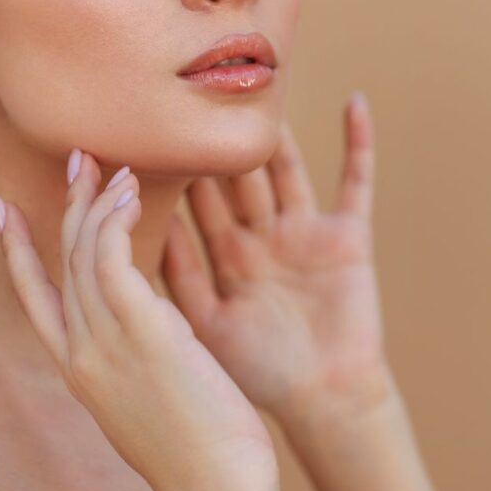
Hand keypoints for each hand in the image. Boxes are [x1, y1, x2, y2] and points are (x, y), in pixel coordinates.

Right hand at [0, 150, 277, 490]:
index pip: (34, 299)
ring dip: (95, 202)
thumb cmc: (196, 453)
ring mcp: (105, 343)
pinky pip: (113, 257)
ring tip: (114, 167)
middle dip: (65, 205)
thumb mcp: (148, 402)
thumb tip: (153, 328)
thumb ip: (136, 359)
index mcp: (79, 371)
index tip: (6, 210)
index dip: (18, 251)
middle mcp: (81, 353)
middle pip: (60, 262)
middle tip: (79, 159)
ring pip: (83, 252)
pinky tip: (130, 192)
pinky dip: (116, 218)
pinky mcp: (141, 331)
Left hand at [161, 94, 398, 435]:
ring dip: (271, 134)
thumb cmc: (257, 373)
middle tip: (187, 92)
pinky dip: (358, 144)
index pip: (195, 201)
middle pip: (235, 176)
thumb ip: (175, 276)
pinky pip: (356, 183)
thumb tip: (131, 234)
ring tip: (254, 86)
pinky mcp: (347, 239)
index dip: (174, 169)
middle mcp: (262, 237)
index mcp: (225, 255)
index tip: (143, 131)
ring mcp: (305, 234)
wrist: (324, 404)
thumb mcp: (205, 322)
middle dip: (214, 141)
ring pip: (284, 170)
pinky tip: (354, 103)